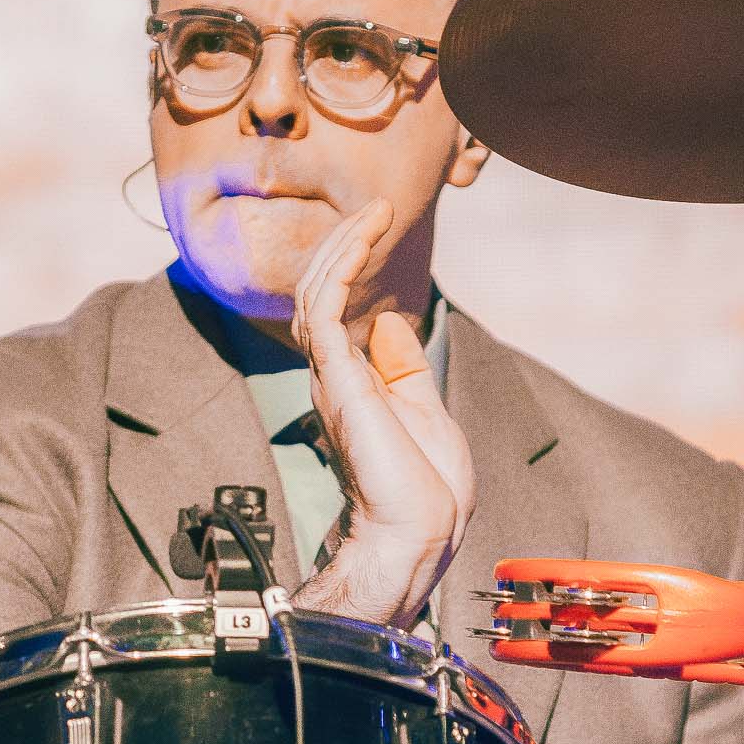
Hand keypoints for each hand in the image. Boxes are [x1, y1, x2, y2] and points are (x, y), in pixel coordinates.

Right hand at [289, 199, 473, 626]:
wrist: (418, 533)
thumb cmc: (426, 492)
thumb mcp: (426, 413)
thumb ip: (404, 369)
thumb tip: (390, 322)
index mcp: (353, 385)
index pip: (336, 312)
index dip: (351, 266)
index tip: (378, 228)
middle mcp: (333, 377)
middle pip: (319, 294)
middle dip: (342, 246)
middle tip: (373, 210)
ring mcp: (331, 378)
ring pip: (317, 293)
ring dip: (343, 247)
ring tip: (371, 213)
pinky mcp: (338, 380)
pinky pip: (326, 306)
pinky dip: (343, 264)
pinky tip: (366, 235)